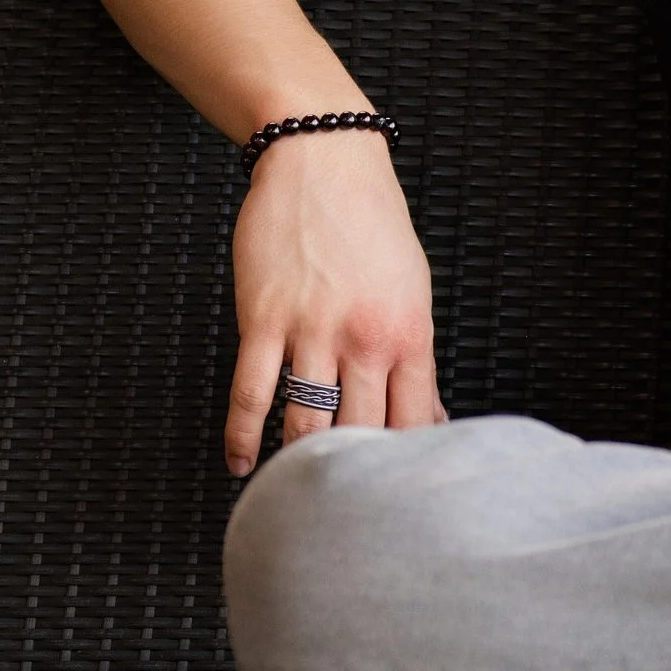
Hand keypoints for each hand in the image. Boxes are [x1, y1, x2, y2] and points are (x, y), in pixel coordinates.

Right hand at [226, 133, 443, 476]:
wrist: (322, 160)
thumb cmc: (372, 225)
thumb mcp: (413, 291)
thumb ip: (416, 359)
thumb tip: (429, 415)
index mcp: (410, 335)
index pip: (415, 424)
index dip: (405, 468)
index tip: (395, 497)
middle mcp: (365, 339)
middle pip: (361, 434)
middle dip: (353, 479)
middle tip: (343, 509)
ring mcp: (312, 330)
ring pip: (306, 423)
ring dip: (298, 467)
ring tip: (294, 494)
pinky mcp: (264, 318)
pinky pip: (251, 392)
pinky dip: (243, 436)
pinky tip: (242, 464)